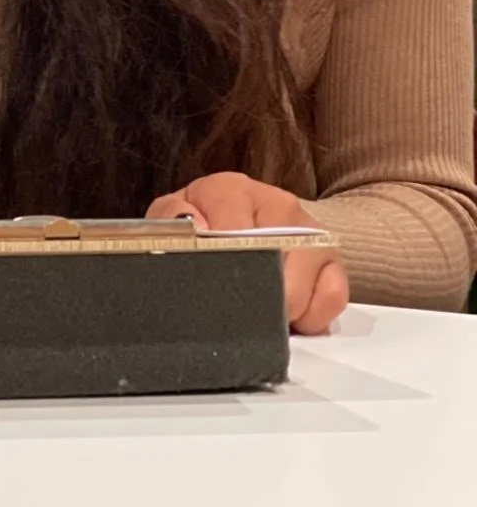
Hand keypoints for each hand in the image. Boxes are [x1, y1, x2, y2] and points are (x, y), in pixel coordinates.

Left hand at [146, 171, 348, 333]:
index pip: (233, 228)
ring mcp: (311, 231)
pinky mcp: (334, 261)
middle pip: (275, 256)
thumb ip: (171, 220)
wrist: (240, 231)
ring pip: (305, 281)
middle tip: (238, 312)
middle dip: (255, 294)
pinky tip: (289, 316)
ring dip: (282, 310)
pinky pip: (333, 296)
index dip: (224, 264)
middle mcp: (277, 203)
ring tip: (260, 314)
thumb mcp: (173, 221)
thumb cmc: (201, 229)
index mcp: (231, 189)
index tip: (217, 287)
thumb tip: (191, 225)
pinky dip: (312, 316)